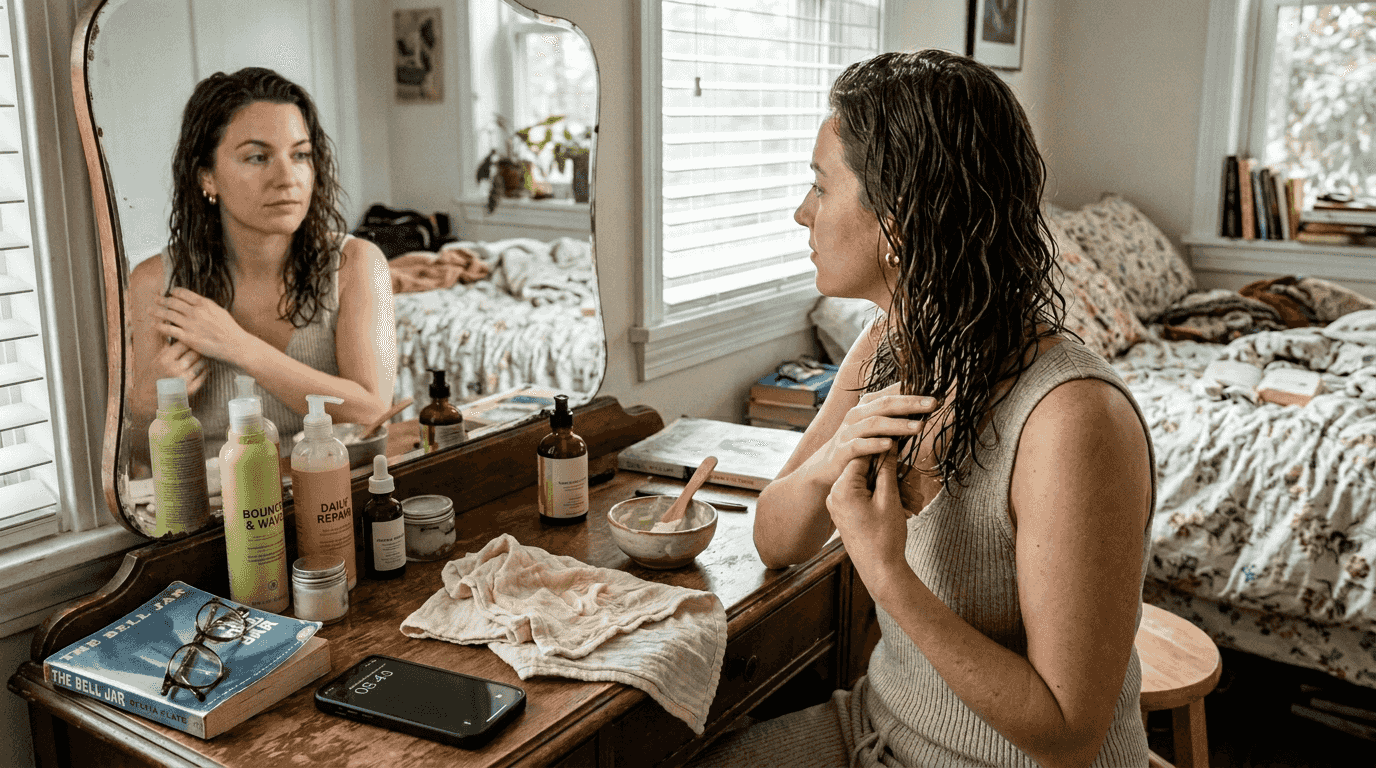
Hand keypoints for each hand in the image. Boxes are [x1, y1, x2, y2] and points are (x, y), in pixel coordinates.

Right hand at [147, 339, 208, 398]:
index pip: (184, 343)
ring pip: (201, 363)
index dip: (189, 341)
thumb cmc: (152, 378)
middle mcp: (174, 369)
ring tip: (201, 358)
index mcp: (164, 360)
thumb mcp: (155, 361)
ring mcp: (183, 380)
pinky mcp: (190, 390)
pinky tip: (202, 368)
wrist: (148, 400)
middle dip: (198, 350)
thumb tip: (171, 331)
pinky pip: (203, 376)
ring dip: (203, 360)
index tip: (192, 340)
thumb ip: (166, 347)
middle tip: (201, 348)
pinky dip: (205, 370)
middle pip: (195, 353)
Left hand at [151, 288, 251, 364]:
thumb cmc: (229, 329)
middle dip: (162, 300)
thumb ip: (206, 306)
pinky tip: (154, 325)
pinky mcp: (187, 337)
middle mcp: (195, 312)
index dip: (173, 292)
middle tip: (155, 298)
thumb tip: (197, 303)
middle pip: (172, 302)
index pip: (183, 293)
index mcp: (203, 303)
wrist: (234, 344)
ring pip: (168, 315)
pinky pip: (169, 330)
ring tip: (149, 310)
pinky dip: (160, 326)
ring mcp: (190, 325)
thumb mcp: (219, 311)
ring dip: (156, 311)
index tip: (169, 292)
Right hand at [806, 383, 937, 488]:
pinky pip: (859, 445)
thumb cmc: (857, 443)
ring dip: (898, 424)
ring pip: (874, 423)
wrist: (826, 466)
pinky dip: (875, 444)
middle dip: (910, 403)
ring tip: (919, 427)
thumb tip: (925, 407)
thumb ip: (894, 417)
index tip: (936, 391)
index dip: (913, 390)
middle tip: (932, 403)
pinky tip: (890, 445)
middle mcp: (856, 414)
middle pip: (885, 404)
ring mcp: (848, 431)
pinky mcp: (843, 450)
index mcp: (866, 405)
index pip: (891, 393)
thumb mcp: (875, 427)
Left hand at [827, 450, 916, 591]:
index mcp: (842, 488)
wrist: (879, 571)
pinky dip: (882, 499)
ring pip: (867, 485)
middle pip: (865, 471)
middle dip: (890, 475)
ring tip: (912, 501)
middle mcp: (835, 494)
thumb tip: (889, 447)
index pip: (862, 456)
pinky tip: (902, 506)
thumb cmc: (884, 537)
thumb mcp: (888, 498)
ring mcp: (838, 505)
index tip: (899, 446)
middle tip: (912, 481)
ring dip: (890, 489)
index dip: (883, 450)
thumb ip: (886, 469)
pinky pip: (864, 497)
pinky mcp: (845, 513)